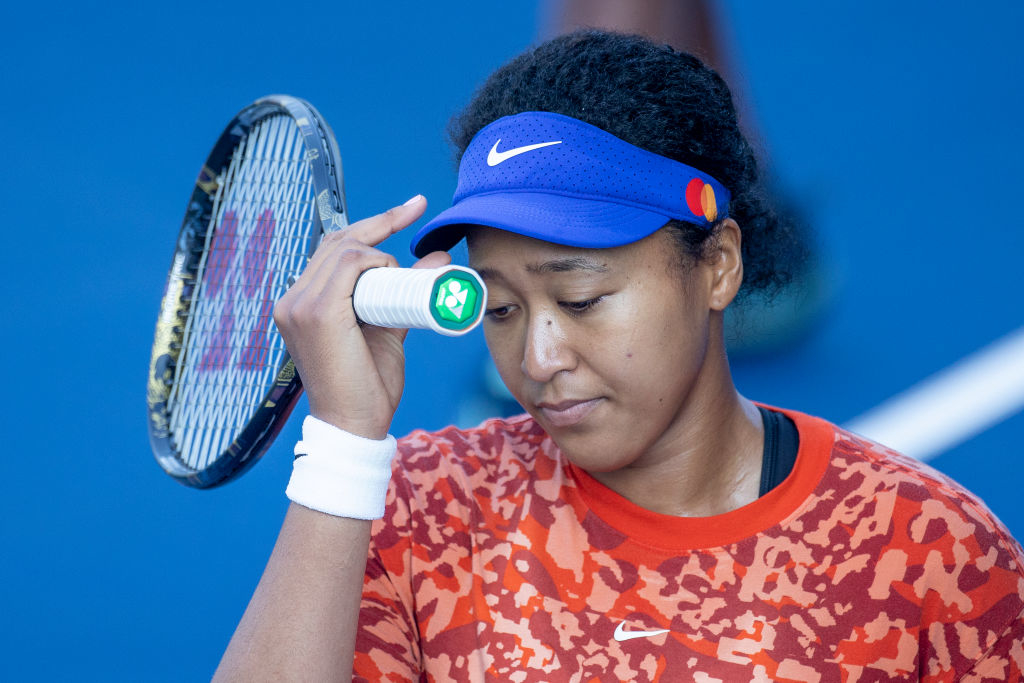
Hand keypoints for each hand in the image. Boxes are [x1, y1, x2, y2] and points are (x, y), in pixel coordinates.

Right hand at [273, 196, 450, 438]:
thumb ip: (408, 293)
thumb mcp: (389, 327)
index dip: (371, 225)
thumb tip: (440, 260)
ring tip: (402, 281)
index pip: (332, 250)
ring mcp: (299, 305)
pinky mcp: (315, 312)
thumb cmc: (369, 383)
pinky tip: (391, 274)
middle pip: (338, 241)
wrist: (355, 425)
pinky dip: (375, 262)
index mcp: (300, 302)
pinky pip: (348, 266)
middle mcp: (291, 299)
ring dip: (381, 253)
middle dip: (381, 222)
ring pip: (345, 250)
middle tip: (418, 208)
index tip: (411, 207)